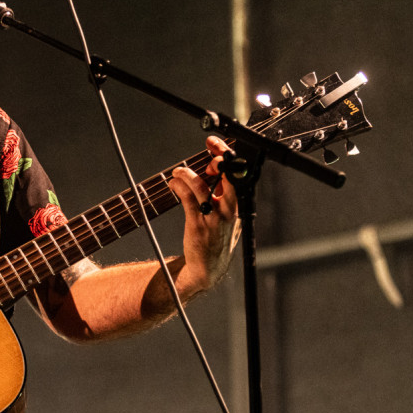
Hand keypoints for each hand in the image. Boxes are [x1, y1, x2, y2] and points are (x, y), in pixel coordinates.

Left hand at [168, 135, 241, 297]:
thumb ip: (222, 193)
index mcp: (238, 206)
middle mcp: (229, 210)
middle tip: (206, 150)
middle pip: (227, 177)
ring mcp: (214, 218)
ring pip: (201, 187)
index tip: (215, 145)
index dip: (226, 157)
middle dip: (216, 159)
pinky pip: (188, 200)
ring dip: (188, 174)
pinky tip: (174, 183)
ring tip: (178, 171)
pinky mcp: (198, 225)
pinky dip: (179, 187)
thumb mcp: (227, 216)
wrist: (208, 268)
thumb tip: (213, 168)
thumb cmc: (217, 239)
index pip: (236, 175)